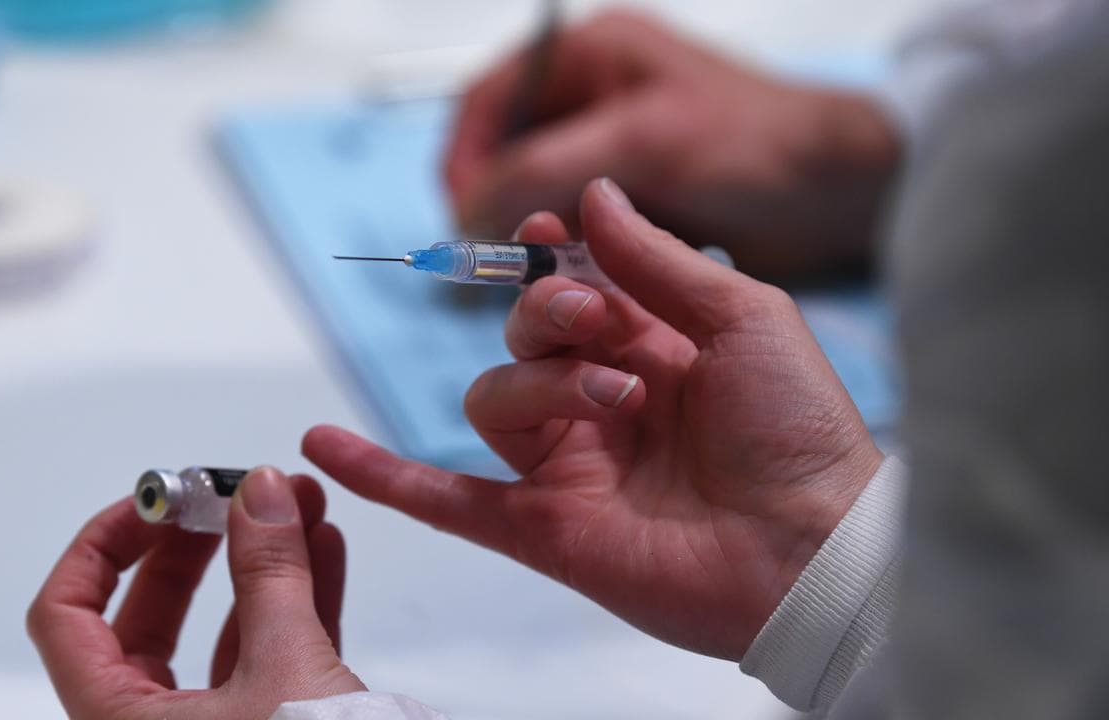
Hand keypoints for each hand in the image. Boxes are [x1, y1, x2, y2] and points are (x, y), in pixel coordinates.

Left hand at [28, 468, 364, 718]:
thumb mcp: (288, 674)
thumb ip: (270, 576)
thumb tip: (258, 495)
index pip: (67, 616)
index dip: (104, 546)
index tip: (156, 498)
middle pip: (145, 618)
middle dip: (195, 547)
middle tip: (229, 496)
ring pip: (218, 634)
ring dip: (259, 566)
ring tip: (294, 510)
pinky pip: (268, 655)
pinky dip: (296, 601)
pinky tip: (322, 554)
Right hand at [304, 179, 882, 660]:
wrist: (816, 548)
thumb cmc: (801, 432)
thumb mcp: (745, 317)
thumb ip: (656, 260)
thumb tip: (589, 198)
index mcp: (650, 351)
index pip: (570, 293)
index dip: (552, 263)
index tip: (548, 235)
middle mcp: (600, 405)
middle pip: (521, 338)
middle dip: (550, 316)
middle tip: (600, 322)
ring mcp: (568, 466)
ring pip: (493, 399)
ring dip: (541, 384)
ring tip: (615, 400)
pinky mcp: (544, 525)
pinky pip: (447, 498)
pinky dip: (384, 474)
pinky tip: (325, 448)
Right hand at [444, 10, 898, 276]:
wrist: (842, 194)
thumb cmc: (758, 147)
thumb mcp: (644, 144)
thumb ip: (546, 170)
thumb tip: (467, 212)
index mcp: (587, 60)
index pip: (487, 106)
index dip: (465, 165)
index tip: (466, 225)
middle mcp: (590, 108)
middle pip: (504, 164)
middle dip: (501, 217)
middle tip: (511, 267)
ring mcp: (611, 165)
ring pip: (537, 213)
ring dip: (537, 253)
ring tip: (558, 288)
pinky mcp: (632, 214)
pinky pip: (573, 245)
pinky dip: (570, 272)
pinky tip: (587, 298)